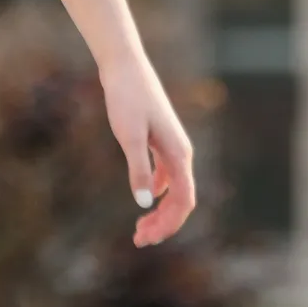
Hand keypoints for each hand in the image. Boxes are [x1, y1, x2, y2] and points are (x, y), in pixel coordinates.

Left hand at [99, 49, 196, 246]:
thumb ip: (139, 169)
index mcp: (179, 154)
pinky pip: (166, 174)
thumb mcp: (129, 135)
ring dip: (160, 210)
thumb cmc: (126, 97)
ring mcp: (171, 145)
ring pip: (174, 188)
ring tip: (140, 227)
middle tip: (138, 240)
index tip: (147, 239)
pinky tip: (145, 197)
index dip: (169, 224)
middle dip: (163, 223)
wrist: (123, 66)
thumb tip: (146, 202)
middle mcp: (181, 152)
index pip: (184, 200)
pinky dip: (157, 191)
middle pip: (181, 199)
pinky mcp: (159, 139)